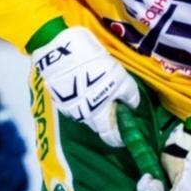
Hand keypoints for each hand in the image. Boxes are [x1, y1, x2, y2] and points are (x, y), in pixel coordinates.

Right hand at [30, 25, 139, 148]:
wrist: (61, 52)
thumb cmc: (95, 66)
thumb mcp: (119, 77)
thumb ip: (129, 94)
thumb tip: (133, 106)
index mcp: (98, 113)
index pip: (109, 135)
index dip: (118, 138)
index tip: (124, 136)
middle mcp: (82, 115)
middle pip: (97, 127)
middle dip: (107, 123)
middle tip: (115, 114)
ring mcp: (68, 107)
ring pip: (85, 116)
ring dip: (94, 112)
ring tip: (100, 100)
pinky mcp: (58, 97)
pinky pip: (73, 105)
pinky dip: (80, 102)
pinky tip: (84, 92)